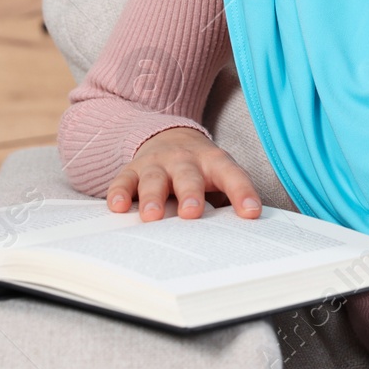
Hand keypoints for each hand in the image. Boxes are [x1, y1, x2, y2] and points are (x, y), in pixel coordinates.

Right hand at [106, 126, 262, 221]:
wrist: (168, 136)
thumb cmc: (199, 169)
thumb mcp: (218, 177)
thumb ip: (228, 200)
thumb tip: (242, 232)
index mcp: (213, 162)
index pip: (231, 176)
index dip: (242, 193)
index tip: (251, 213)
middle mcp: (184, 160)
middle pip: (188, 176)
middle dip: (190, 194)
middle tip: (191, 213)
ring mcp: (156, 164)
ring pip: (154, 179)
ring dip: (153, 197)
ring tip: (152, 216)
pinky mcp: (132, 170)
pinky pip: (123, 180)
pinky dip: (119, 193)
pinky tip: (118, 206)